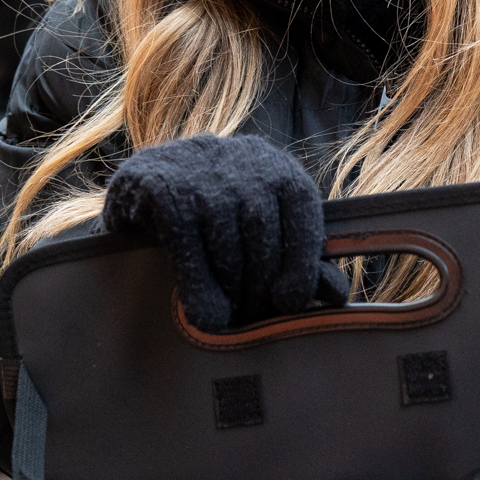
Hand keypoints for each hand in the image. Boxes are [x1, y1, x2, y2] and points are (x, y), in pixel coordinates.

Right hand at [102, 134, 349, 331]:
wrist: (141, 186)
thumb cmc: (213, 217)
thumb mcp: (260, 234)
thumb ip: (300, 263)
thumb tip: (337, 296)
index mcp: (277, 167)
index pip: (303, 213)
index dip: (302, 263)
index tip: (291, 302)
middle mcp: (242, 160)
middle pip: (264, 235)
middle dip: (259, 287)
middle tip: (251, 319)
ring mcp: (200, 169)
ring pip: (228, 244)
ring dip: (230, 290)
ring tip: (228, 316)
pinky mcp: (162, 185)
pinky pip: (188, 244)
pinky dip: (198, 284)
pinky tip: (202, 312)